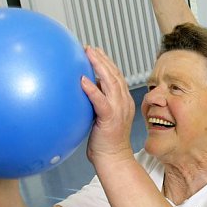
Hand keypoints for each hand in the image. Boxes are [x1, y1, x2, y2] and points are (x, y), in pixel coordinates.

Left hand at [80, 46, 135, 165]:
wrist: (113, 158)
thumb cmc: (105, 142)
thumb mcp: (101, 117)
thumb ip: (97, 103)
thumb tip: (84, 91)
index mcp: (123, 101)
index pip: (116, 76)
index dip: (106, 62)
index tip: (95, 52)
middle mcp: (123, 102)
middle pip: (114, 75)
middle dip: (102, 59)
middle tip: (89, 48)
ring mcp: (118, 110)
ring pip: (111, 83)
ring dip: (99, 67)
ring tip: (88, 55)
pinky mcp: (110, 118)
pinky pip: (101, 101)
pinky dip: (92, 89)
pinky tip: (83, 80)